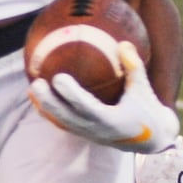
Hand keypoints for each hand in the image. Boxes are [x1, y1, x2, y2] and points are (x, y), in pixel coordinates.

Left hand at [29, 41, 178, 153]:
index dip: (71, 94)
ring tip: (31, 89)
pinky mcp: (85, 135)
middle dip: (49, 101)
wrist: (151, 140)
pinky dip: (50, 113)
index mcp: (111, 121)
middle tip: (36, 82)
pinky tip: (38, 99)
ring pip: (62, 122)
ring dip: (45, 108)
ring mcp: (89, 134)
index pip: (86, 107)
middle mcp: (96, 130)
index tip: (58, 77)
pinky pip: (64, 124)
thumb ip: (134, 67)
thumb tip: (124, 43)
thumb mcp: (143, 89)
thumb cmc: (147, 110)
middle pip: (66, 117)